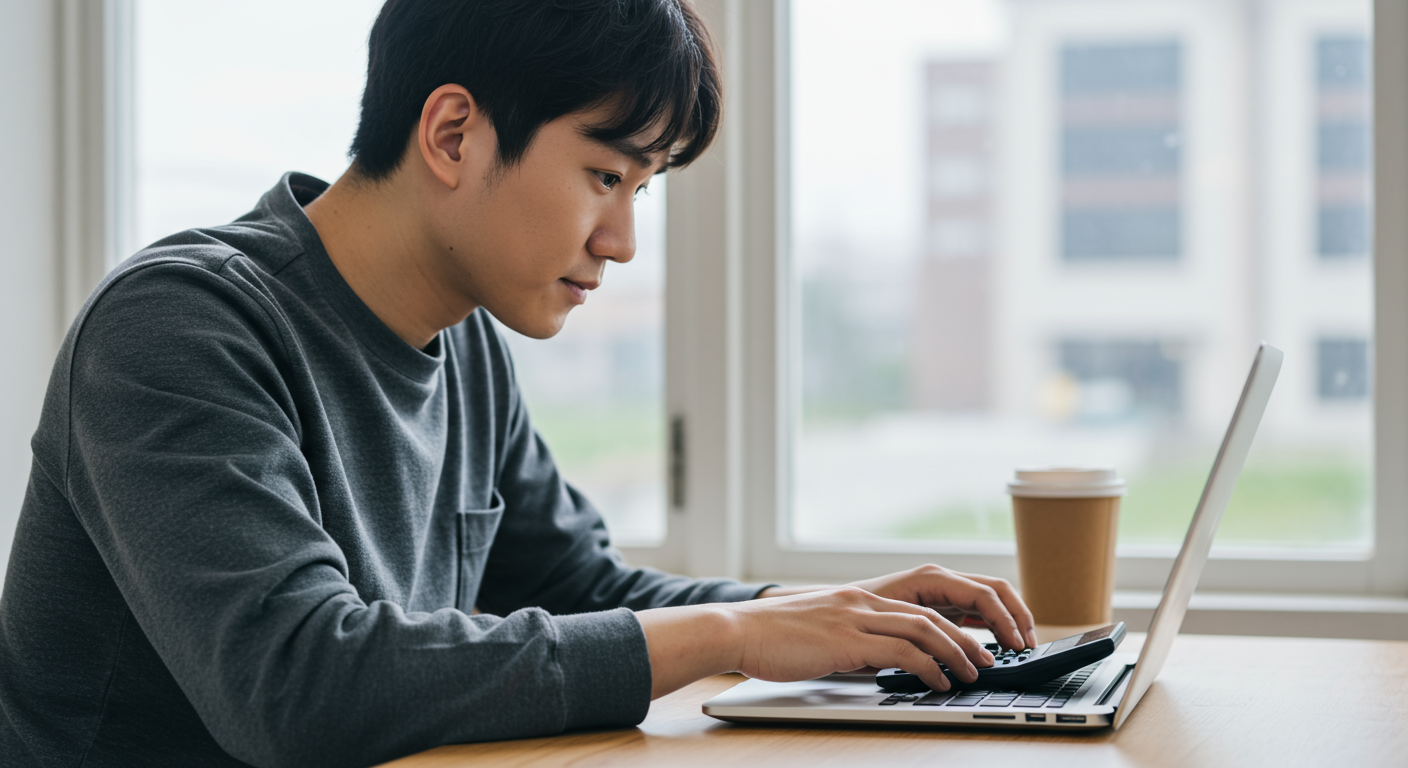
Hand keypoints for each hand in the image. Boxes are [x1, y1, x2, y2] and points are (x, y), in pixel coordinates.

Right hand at [726, 587, 992, 691]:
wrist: (739, 630)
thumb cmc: (772, 639)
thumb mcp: (822, 635)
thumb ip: (852, 642)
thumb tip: (878, 663)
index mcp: (858, 599)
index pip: (919, 606)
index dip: (952, 625)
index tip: (973, 644)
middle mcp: (862, 602)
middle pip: (931, 615)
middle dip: (967, 638)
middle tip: (988, 660)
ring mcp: (854, 618)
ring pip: (924, 628)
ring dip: (956, 652)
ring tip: (972, 673)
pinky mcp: (846, 640)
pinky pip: (901, 651)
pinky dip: (928, 667)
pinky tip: (937, 682)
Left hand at [849, 565, 1037, 649]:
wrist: (831, 614)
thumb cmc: (854, 615)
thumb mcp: (890, 624)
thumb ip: (923, 635)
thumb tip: (951, 656)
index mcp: (931, 579)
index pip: (983, 594)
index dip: (1004, 619)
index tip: (1016, 645)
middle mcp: (940, 581)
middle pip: (994, 591)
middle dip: (1017, 616)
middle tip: (1028, 647)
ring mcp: (942, 593)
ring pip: (989, 600)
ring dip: (1009, 621)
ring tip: (1020, 649)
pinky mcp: (940, 607)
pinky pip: (976, 612)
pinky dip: (993, 627)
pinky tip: (998, 647)